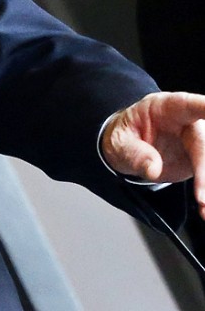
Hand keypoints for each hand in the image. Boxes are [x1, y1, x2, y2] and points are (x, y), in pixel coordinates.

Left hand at [101, 92, 204, 217]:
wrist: (125, 147)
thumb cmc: (124, 135)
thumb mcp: (119, 142)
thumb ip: (133, 153)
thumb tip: (152, 168)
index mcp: (167, 108)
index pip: (190, 105)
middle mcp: (187, 123)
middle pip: (203, 143)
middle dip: (204, 170)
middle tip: (201, 196)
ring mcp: (195, 142)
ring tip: (202, 207)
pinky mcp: (198, 161)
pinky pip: (204, 176)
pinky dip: (204, 191)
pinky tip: (203, 208)